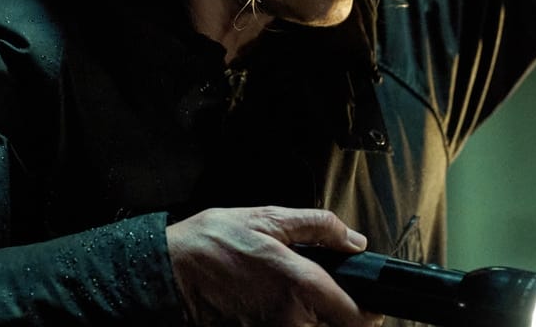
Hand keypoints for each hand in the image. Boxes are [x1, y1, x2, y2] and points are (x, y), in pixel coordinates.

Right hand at [165, 206, 383, 326]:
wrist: (166, 271)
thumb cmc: (211, 243)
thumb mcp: (268, 218)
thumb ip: (318, 226)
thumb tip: (353, 239)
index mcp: (299, 285)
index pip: (357, 318)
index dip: (369, 312)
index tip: (369, 302)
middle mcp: (289, 319)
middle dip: (336, 312)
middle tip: (321, 288)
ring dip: (310, 318)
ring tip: (287, 292)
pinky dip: (287, 321)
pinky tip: (268, 302)